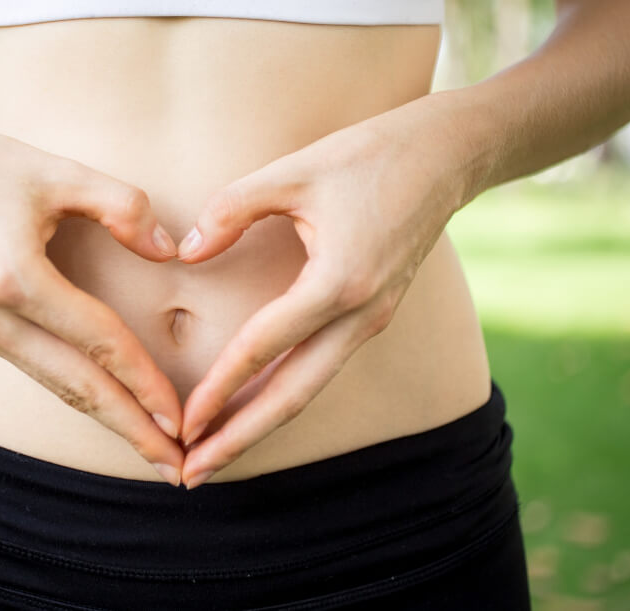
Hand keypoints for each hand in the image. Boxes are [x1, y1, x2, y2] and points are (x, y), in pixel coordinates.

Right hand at [0, 113, 185, 485]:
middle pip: (77, 388)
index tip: (183, 418)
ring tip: (153, 450)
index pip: (97, 342)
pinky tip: (110, 407)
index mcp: (14, 278)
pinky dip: (80, 394)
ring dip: (109, 420)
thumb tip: (170, 252)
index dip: (145, 382)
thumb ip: (121, 206)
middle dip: (132, 430)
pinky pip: (39, 369)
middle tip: (179, 470)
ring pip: (57, 387)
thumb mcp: (56, 171)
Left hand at [174, 101, 466, 488]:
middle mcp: (360, 314)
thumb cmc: (369, 156)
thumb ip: (232, 210)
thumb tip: (187, 252)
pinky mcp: (373, 315)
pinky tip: (253, 407)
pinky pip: (322, 367)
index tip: (182, 424)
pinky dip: (284, 394)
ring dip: (261, 425)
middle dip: (240, 438)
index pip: (264, 346)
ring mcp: (372, 320)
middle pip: (292, 396)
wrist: (446, 155)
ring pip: (309, 388)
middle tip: (192, 475)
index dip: (219, 388)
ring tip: (216, 454)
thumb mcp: (293, 171)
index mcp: (339, 281)